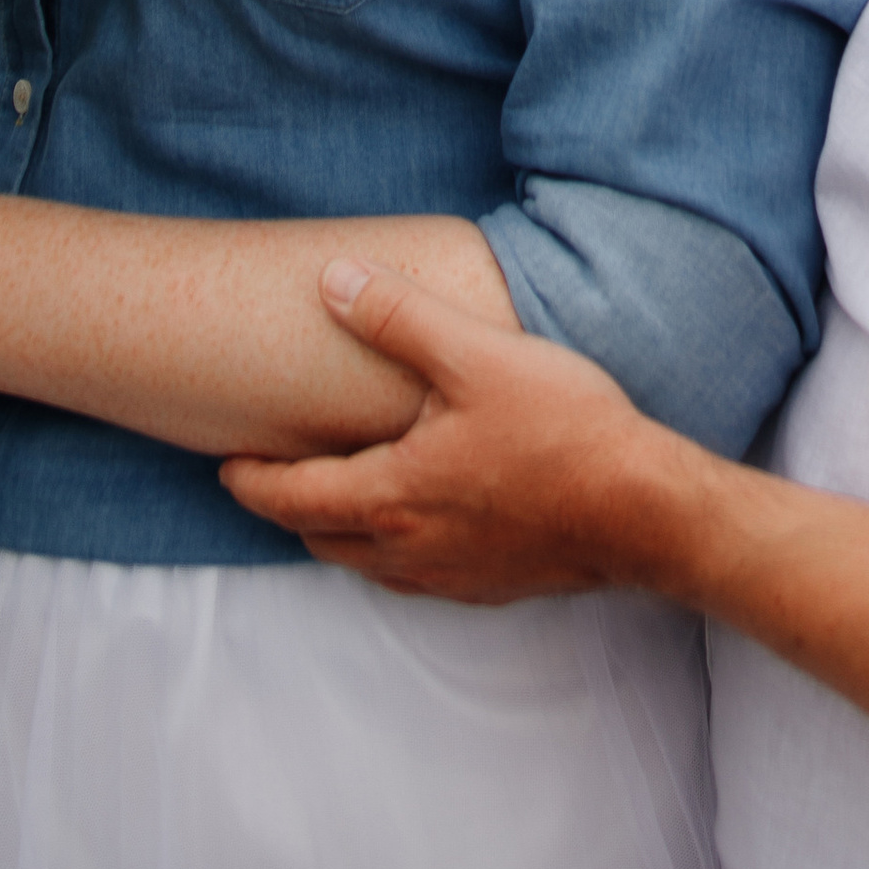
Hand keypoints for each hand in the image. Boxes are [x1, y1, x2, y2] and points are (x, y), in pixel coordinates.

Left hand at [219, 257, 675, 598]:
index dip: (251, 481)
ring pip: (367, 563)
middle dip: (289, 506)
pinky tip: (415, 518)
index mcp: (392, 495)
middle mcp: (409, 548)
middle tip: (274, 473)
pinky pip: (415, 575)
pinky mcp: (490, 586)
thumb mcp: (475, 356)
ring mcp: (450, 576)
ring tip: (336, 492)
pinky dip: (390, 548)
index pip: (292, 498)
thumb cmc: (562, 430)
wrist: (643, 510)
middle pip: (321, 537)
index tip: (225, 464)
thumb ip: (396, 317)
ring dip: (338, 531)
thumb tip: (331, 282)